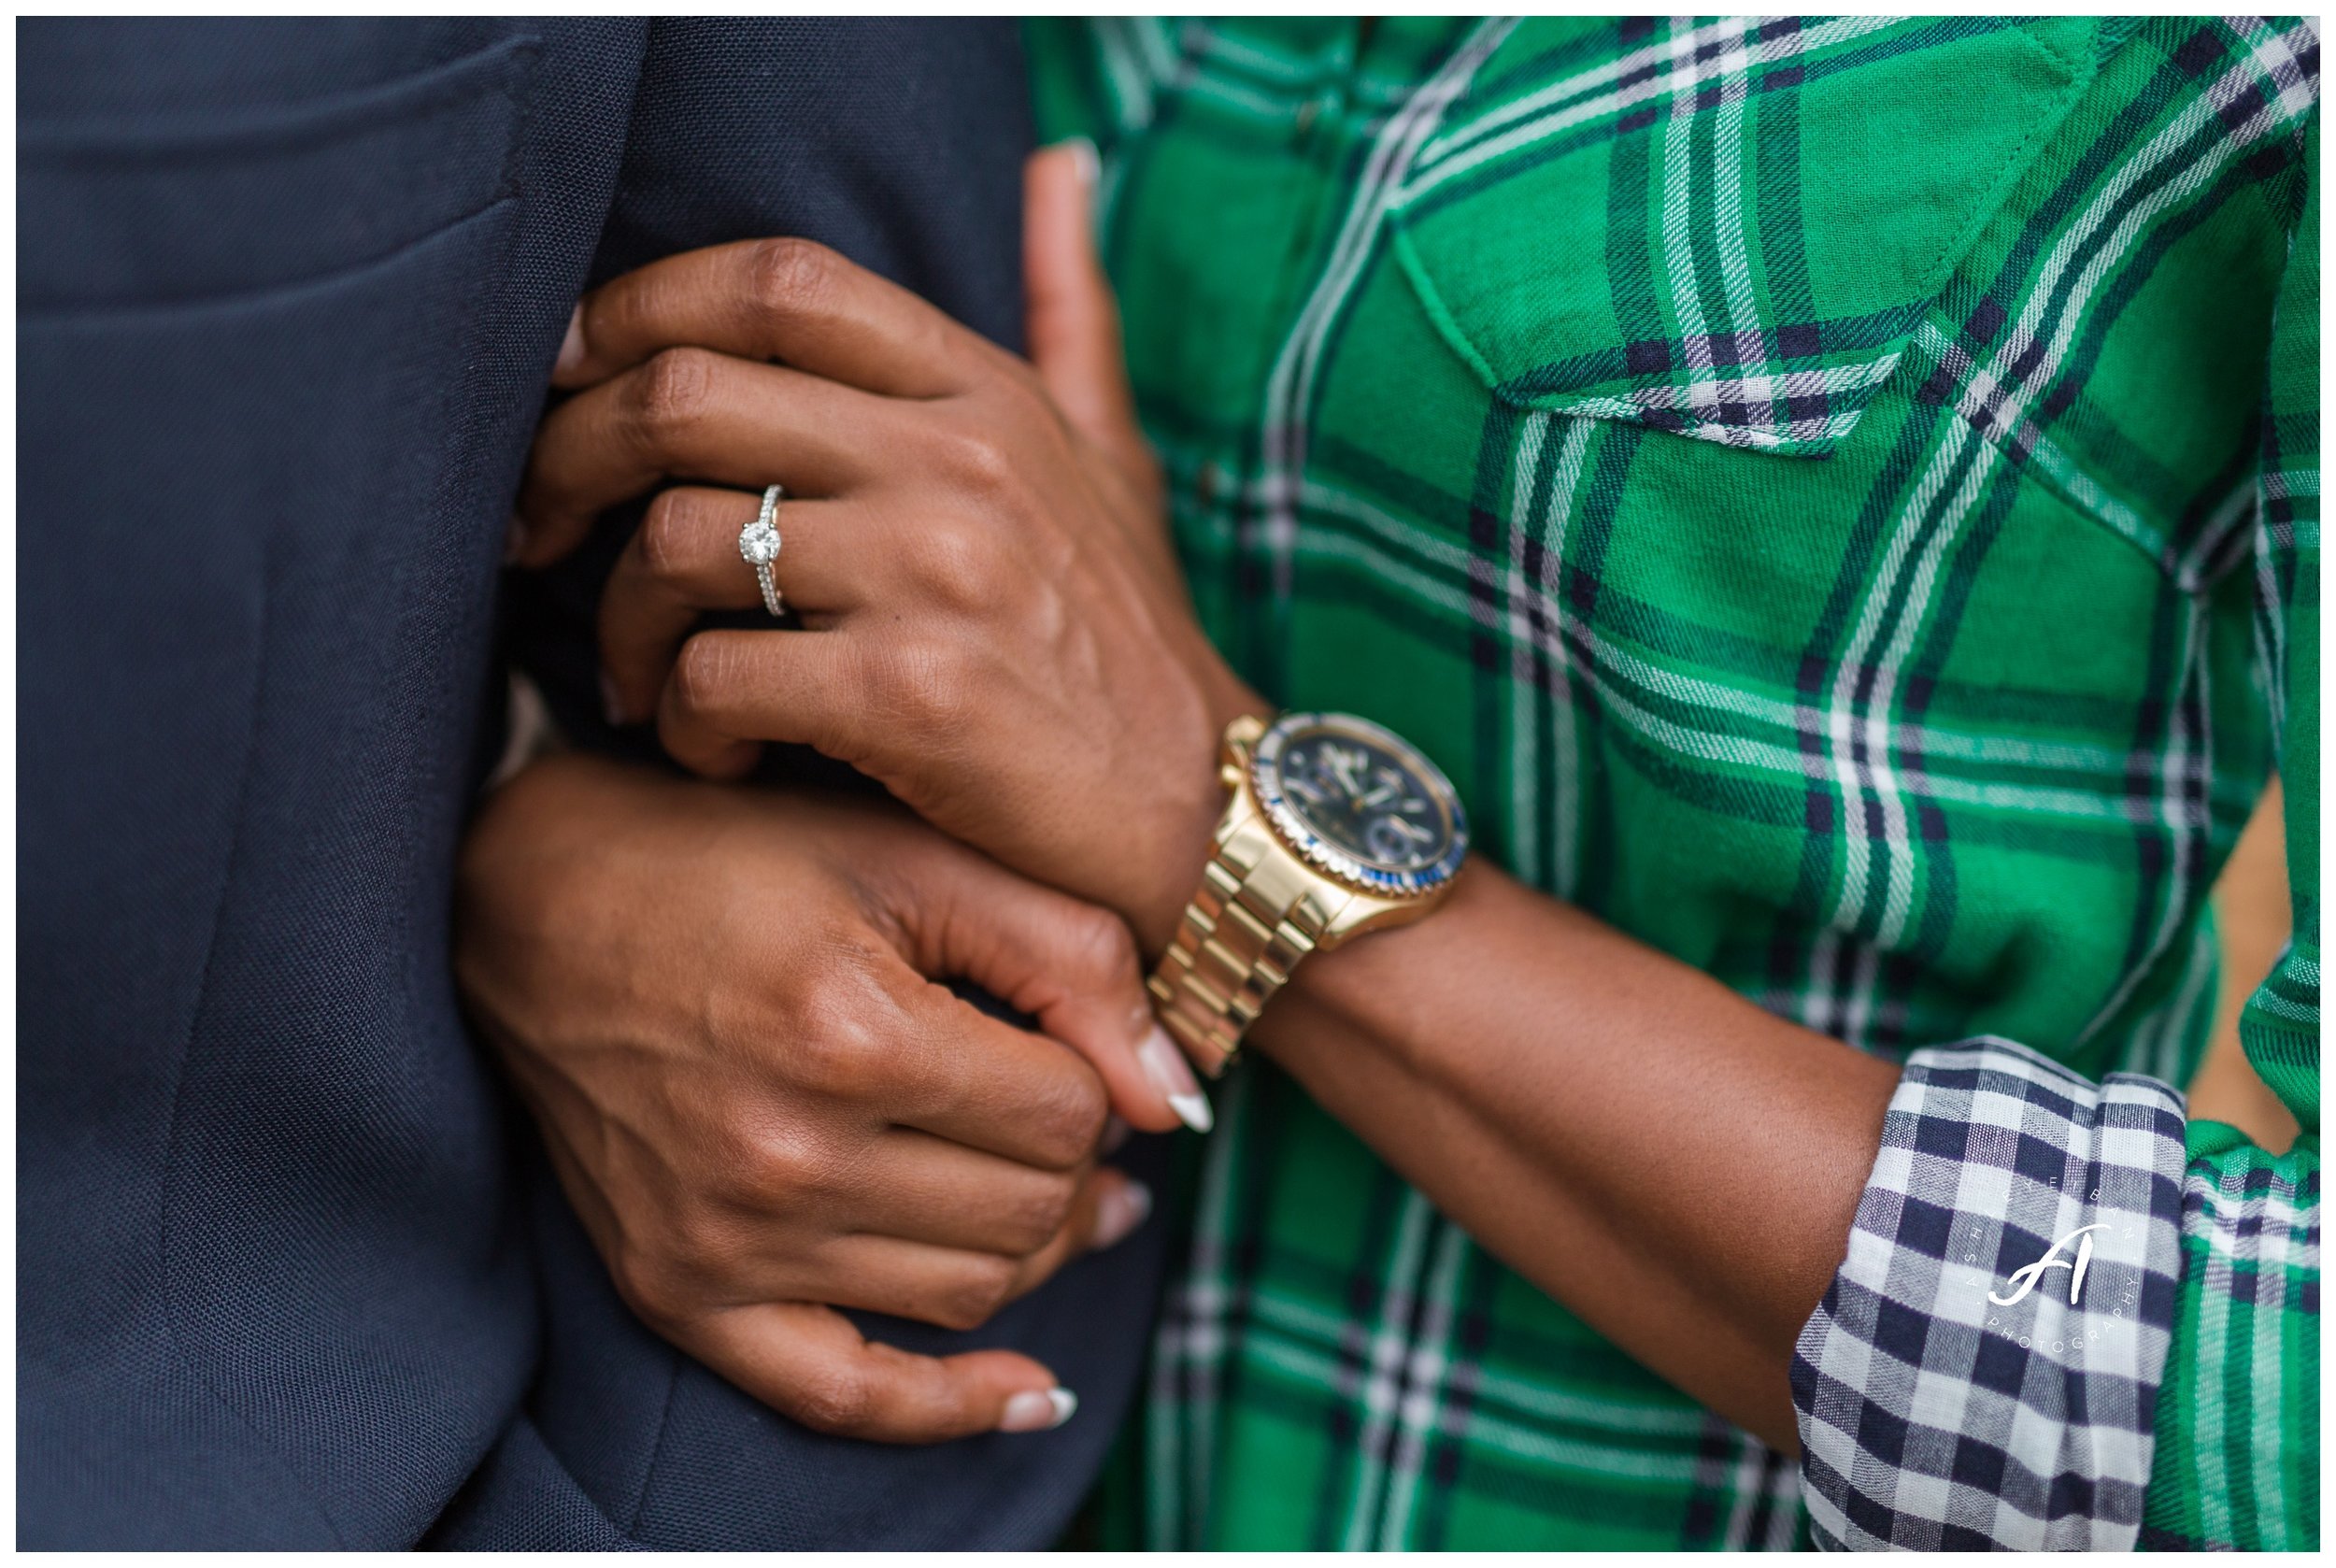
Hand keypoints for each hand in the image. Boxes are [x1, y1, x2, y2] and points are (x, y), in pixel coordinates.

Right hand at [453, 752, 1209, 1442]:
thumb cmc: (734, 859)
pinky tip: (1032, 1392)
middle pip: (1026, 1211)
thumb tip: (1172, 1098)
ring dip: (1035, 1247)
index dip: (1093, 1075)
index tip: (1066, 1036)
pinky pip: (840, 1396)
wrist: (532, 904)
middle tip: (1065, 1108)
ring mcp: (725, 1242)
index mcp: (850, 1035)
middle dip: (1073, 1160)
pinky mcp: (679, 1291)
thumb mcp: (912, 857)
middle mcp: (785, 1158)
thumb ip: (1069, 954)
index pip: (1064, 1114)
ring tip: (1054, 1191)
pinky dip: (947, 1407)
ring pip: (968, 1294)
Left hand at [511, 146, 1262, 951]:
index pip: (774, 282)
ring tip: (641, 680)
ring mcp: (935, 571)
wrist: (1210, 813)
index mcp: (981, 391)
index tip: (570, 375)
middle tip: (536, 531)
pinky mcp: (910, 694)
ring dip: (620, 623)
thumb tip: (1060, 167)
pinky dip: (681, 723)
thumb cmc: (1130, 645)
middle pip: (682, 395)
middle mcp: (956, 458)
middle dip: (565, 458)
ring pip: (675, 543)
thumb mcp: (1111, 459)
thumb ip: (1067, 315)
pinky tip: (712, 755)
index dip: (636, 309)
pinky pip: (715, 677)